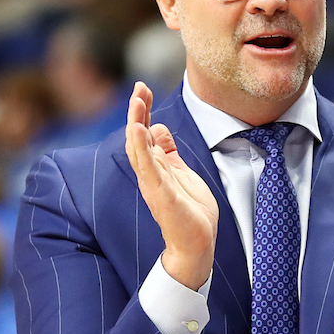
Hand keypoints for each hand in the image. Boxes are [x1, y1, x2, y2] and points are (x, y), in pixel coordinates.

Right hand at [125, 81, 218, 289]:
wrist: (197, 245)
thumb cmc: (191, 213)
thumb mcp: (182, 173)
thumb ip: (169, 152)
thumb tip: (159, 128)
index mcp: (156, 168)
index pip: (145, 134)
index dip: (143, 111)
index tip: (143, 89)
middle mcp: (150, 174)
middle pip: (138, 137)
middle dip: (137, 112)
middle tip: (139, 88)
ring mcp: (154, 184)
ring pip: (139, 150)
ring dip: (136, 124)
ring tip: (136, 102)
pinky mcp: (162, 195)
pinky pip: (149, 169)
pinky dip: (143, 149)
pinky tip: (141, 130)